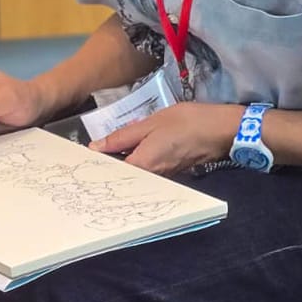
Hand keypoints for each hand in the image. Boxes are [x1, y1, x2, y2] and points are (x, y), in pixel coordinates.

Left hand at [91, 102, 243, 174]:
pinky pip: (145, 171)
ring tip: (108, 150)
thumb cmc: (186, 122)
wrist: (220, 130)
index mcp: (141, 166)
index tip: (81, 156)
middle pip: (120, 176)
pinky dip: (135, 162)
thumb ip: (121, 136)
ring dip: (120, 163)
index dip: (94, 165)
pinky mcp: (169, 174)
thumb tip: (96, 147)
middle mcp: (150, 179)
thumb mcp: (150, 123)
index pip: (109, 172)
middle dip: (105, 165)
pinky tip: (131, 151)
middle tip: (92, 152)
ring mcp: (160, 178)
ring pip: (133, 174)